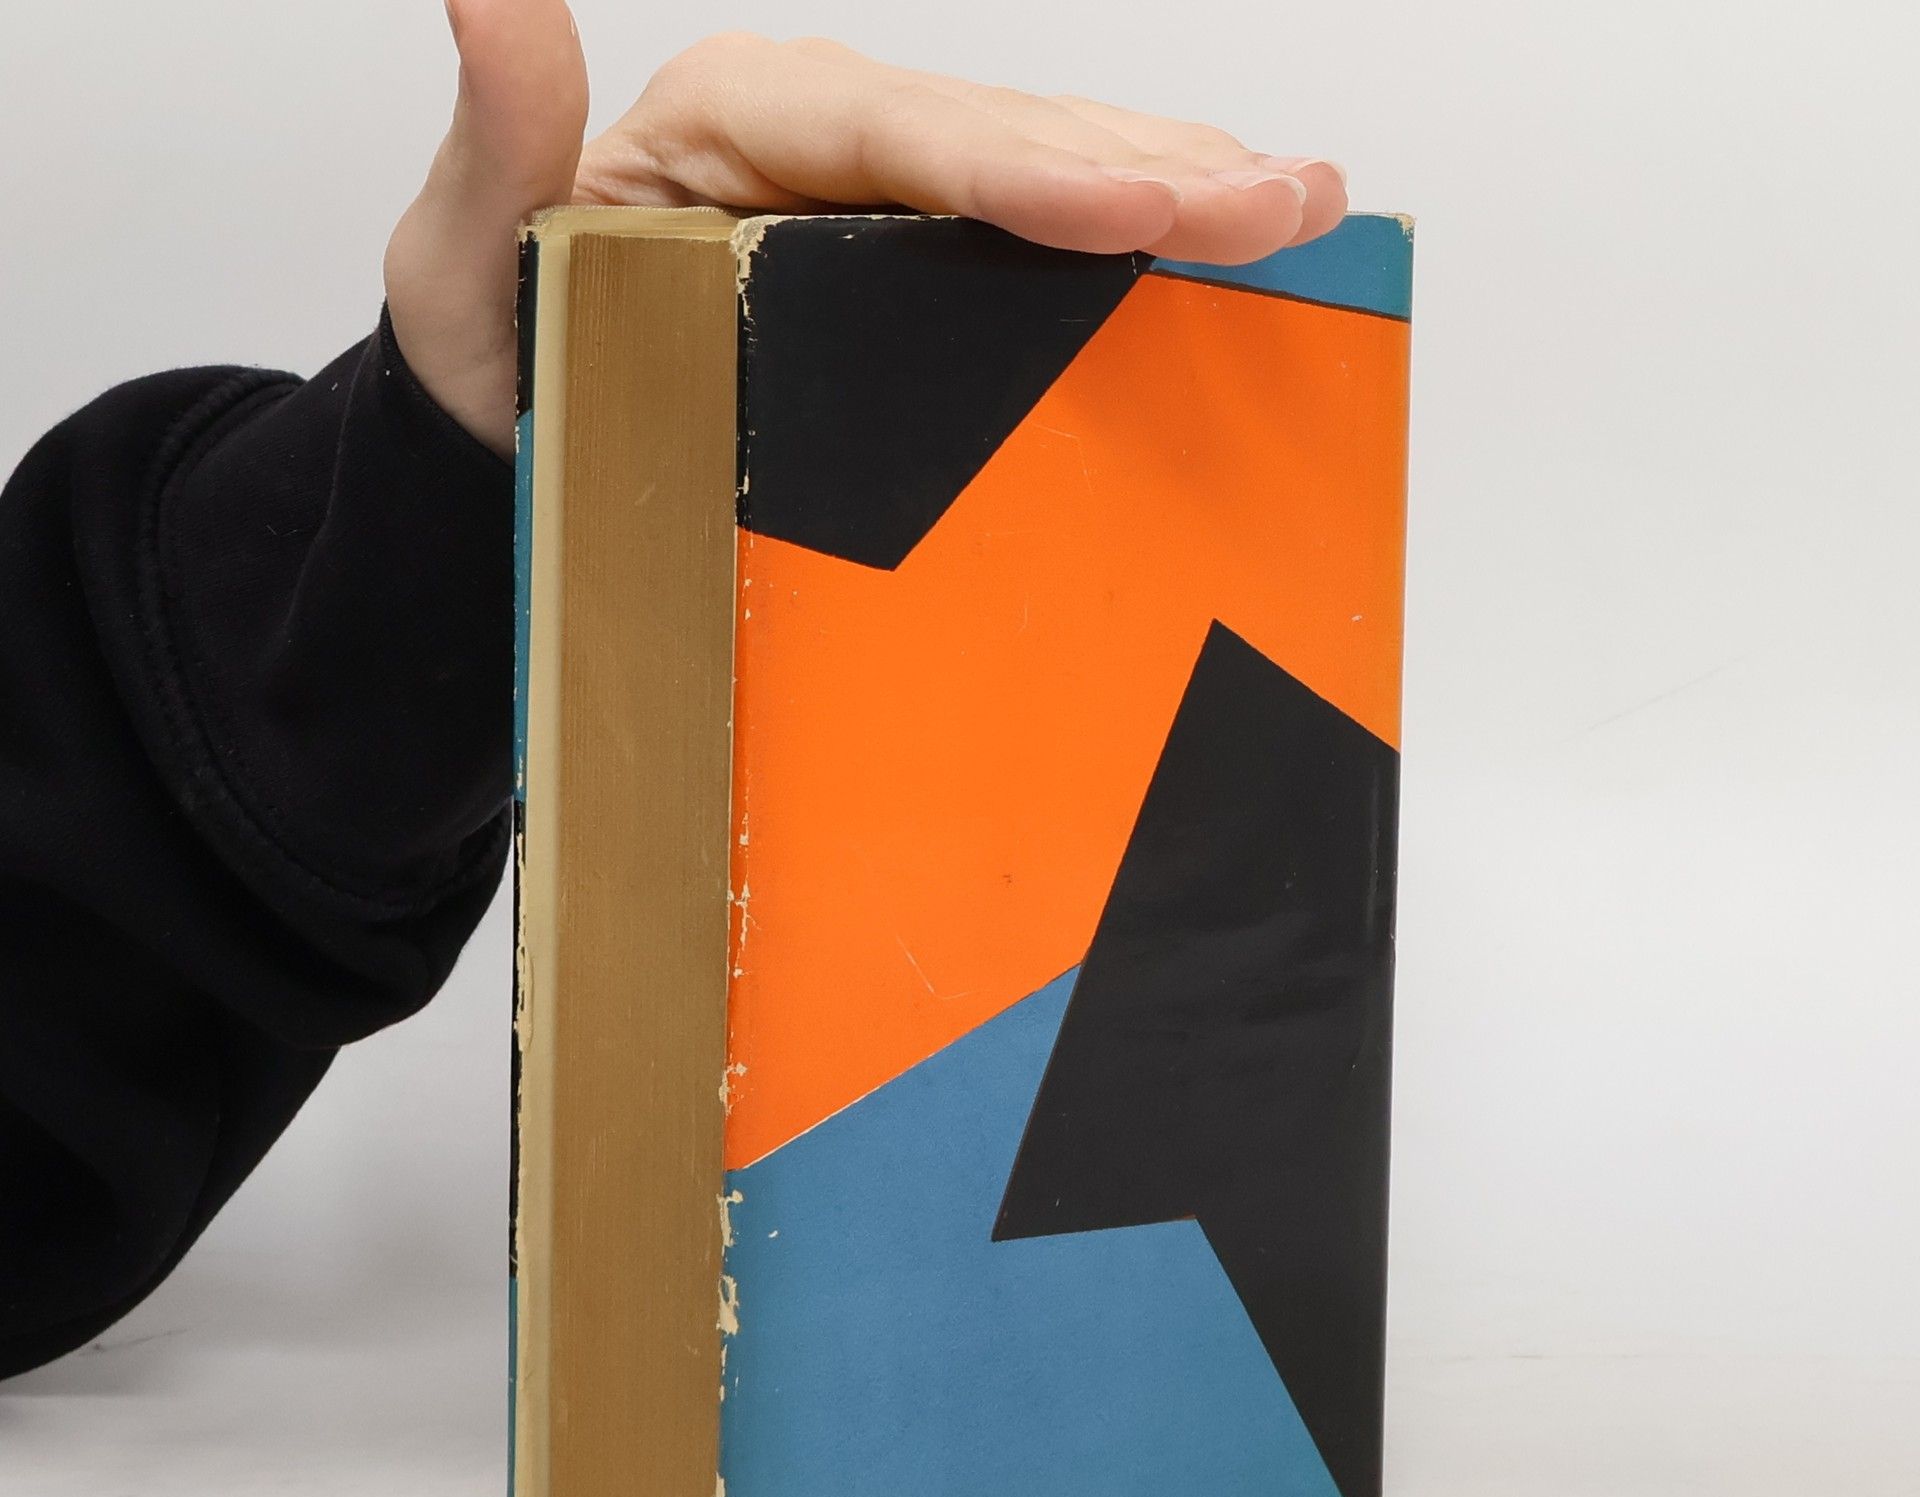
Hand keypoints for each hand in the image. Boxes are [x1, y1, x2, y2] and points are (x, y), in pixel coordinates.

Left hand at [385, 2, 1348, 457]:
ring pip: (1051, 170)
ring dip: (1181, 186)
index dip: (1025, 166)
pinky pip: (1044, 241)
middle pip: (1007, 137)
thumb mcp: (461, 259)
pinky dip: (1145, 246)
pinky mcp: (923, 266)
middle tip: (1287, 205)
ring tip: (1302, 212)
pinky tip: (1233, 255)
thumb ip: (498, 142)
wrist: (519, 438)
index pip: (897, 132)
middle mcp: (827, 141)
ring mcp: (885, 202)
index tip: (1139, 204)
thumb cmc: (498, 354)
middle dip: (1153, 167)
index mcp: (733, 123)